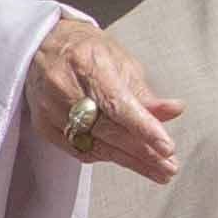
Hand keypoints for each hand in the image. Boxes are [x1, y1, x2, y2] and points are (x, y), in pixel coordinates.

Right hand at [26, 9, 178, 182]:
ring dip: (129, 160)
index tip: (167, 146)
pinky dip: (106, 156)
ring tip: (157, 170)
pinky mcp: (43, 125)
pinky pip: (78, 149)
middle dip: (142, 152)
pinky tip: (127, 160)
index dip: (143, 128)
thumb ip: (144, 93)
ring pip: (93, 144)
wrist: (44, 47)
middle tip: (169, 166)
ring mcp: (48, 108)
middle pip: (106, 129)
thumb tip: (174, 111)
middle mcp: (64, 87)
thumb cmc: (89, 52)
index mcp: (87, 64)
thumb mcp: (121, 62)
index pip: (117, 104)